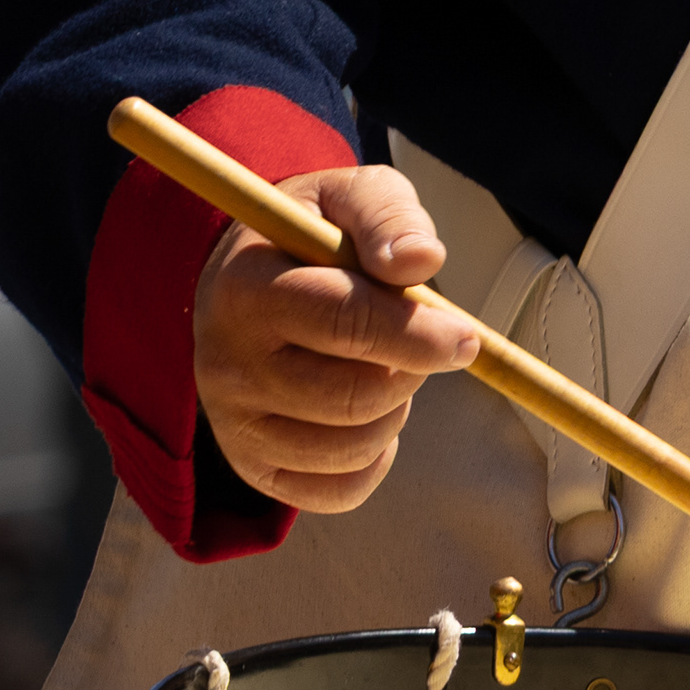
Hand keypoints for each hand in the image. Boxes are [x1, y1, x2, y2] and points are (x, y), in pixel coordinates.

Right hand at [195, 164, 482, 510]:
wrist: (246, 281)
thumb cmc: (310, 239)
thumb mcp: (348, 198)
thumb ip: (387, 218)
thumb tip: (422, 262)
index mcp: (245, 287)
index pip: (345, 322)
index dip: (417, 335)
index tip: (464, 338)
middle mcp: (225, 364)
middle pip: (355, 396)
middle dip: (408, 372)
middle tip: (413, 345)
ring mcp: (232, 424)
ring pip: (354, 447)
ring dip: (394, 411)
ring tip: (378, 369)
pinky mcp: (251, 468)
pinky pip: (342, 491)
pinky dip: (373, 459)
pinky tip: (363, 415)